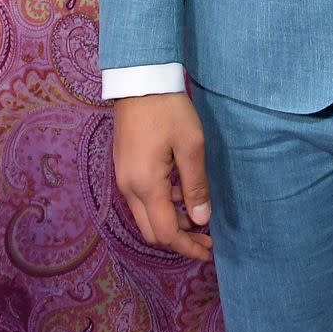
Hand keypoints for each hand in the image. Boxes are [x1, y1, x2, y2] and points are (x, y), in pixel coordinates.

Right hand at [112, 92, 213, 261]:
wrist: (139, 80)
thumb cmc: (169, 110)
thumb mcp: (191, 145)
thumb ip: (195, 185)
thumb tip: (201, 219)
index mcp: (146, 185)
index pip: (166, 232)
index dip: (188, 246)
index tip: (209, 251)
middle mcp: (129, 188)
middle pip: (152, 231)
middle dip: (179, 239)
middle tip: (206, 237)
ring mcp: (123, 178)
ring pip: (145, 217)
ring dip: (170, 222)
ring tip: (197, 214)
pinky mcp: (123, 168)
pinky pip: (141, 200)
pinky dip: (161, 206)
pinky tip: (179, 193)